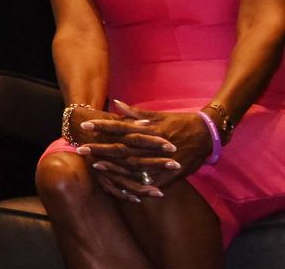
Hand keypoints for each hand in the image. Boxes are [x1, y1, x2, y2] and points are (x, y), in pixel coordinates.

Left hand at [70, 101, 205, 200]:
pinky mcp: (171, 174)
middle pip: (123, 148)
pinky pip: (152, 183)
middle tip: (81, 148)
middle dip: (101, 148)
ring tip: (96, 166)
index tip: (86, 126)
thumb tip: (115, 103)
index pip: (121, 127)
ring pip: (134, 166)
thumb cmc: (181, 122)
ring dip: (114, 167)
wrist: (209, 135)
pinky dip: (139, 186)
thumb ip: (135, 112)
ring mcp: (162, 160)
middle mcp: (153, 145)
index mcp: (149, 129)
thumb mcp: (158, 114)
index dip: (103, 126)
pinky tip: (123, 188)